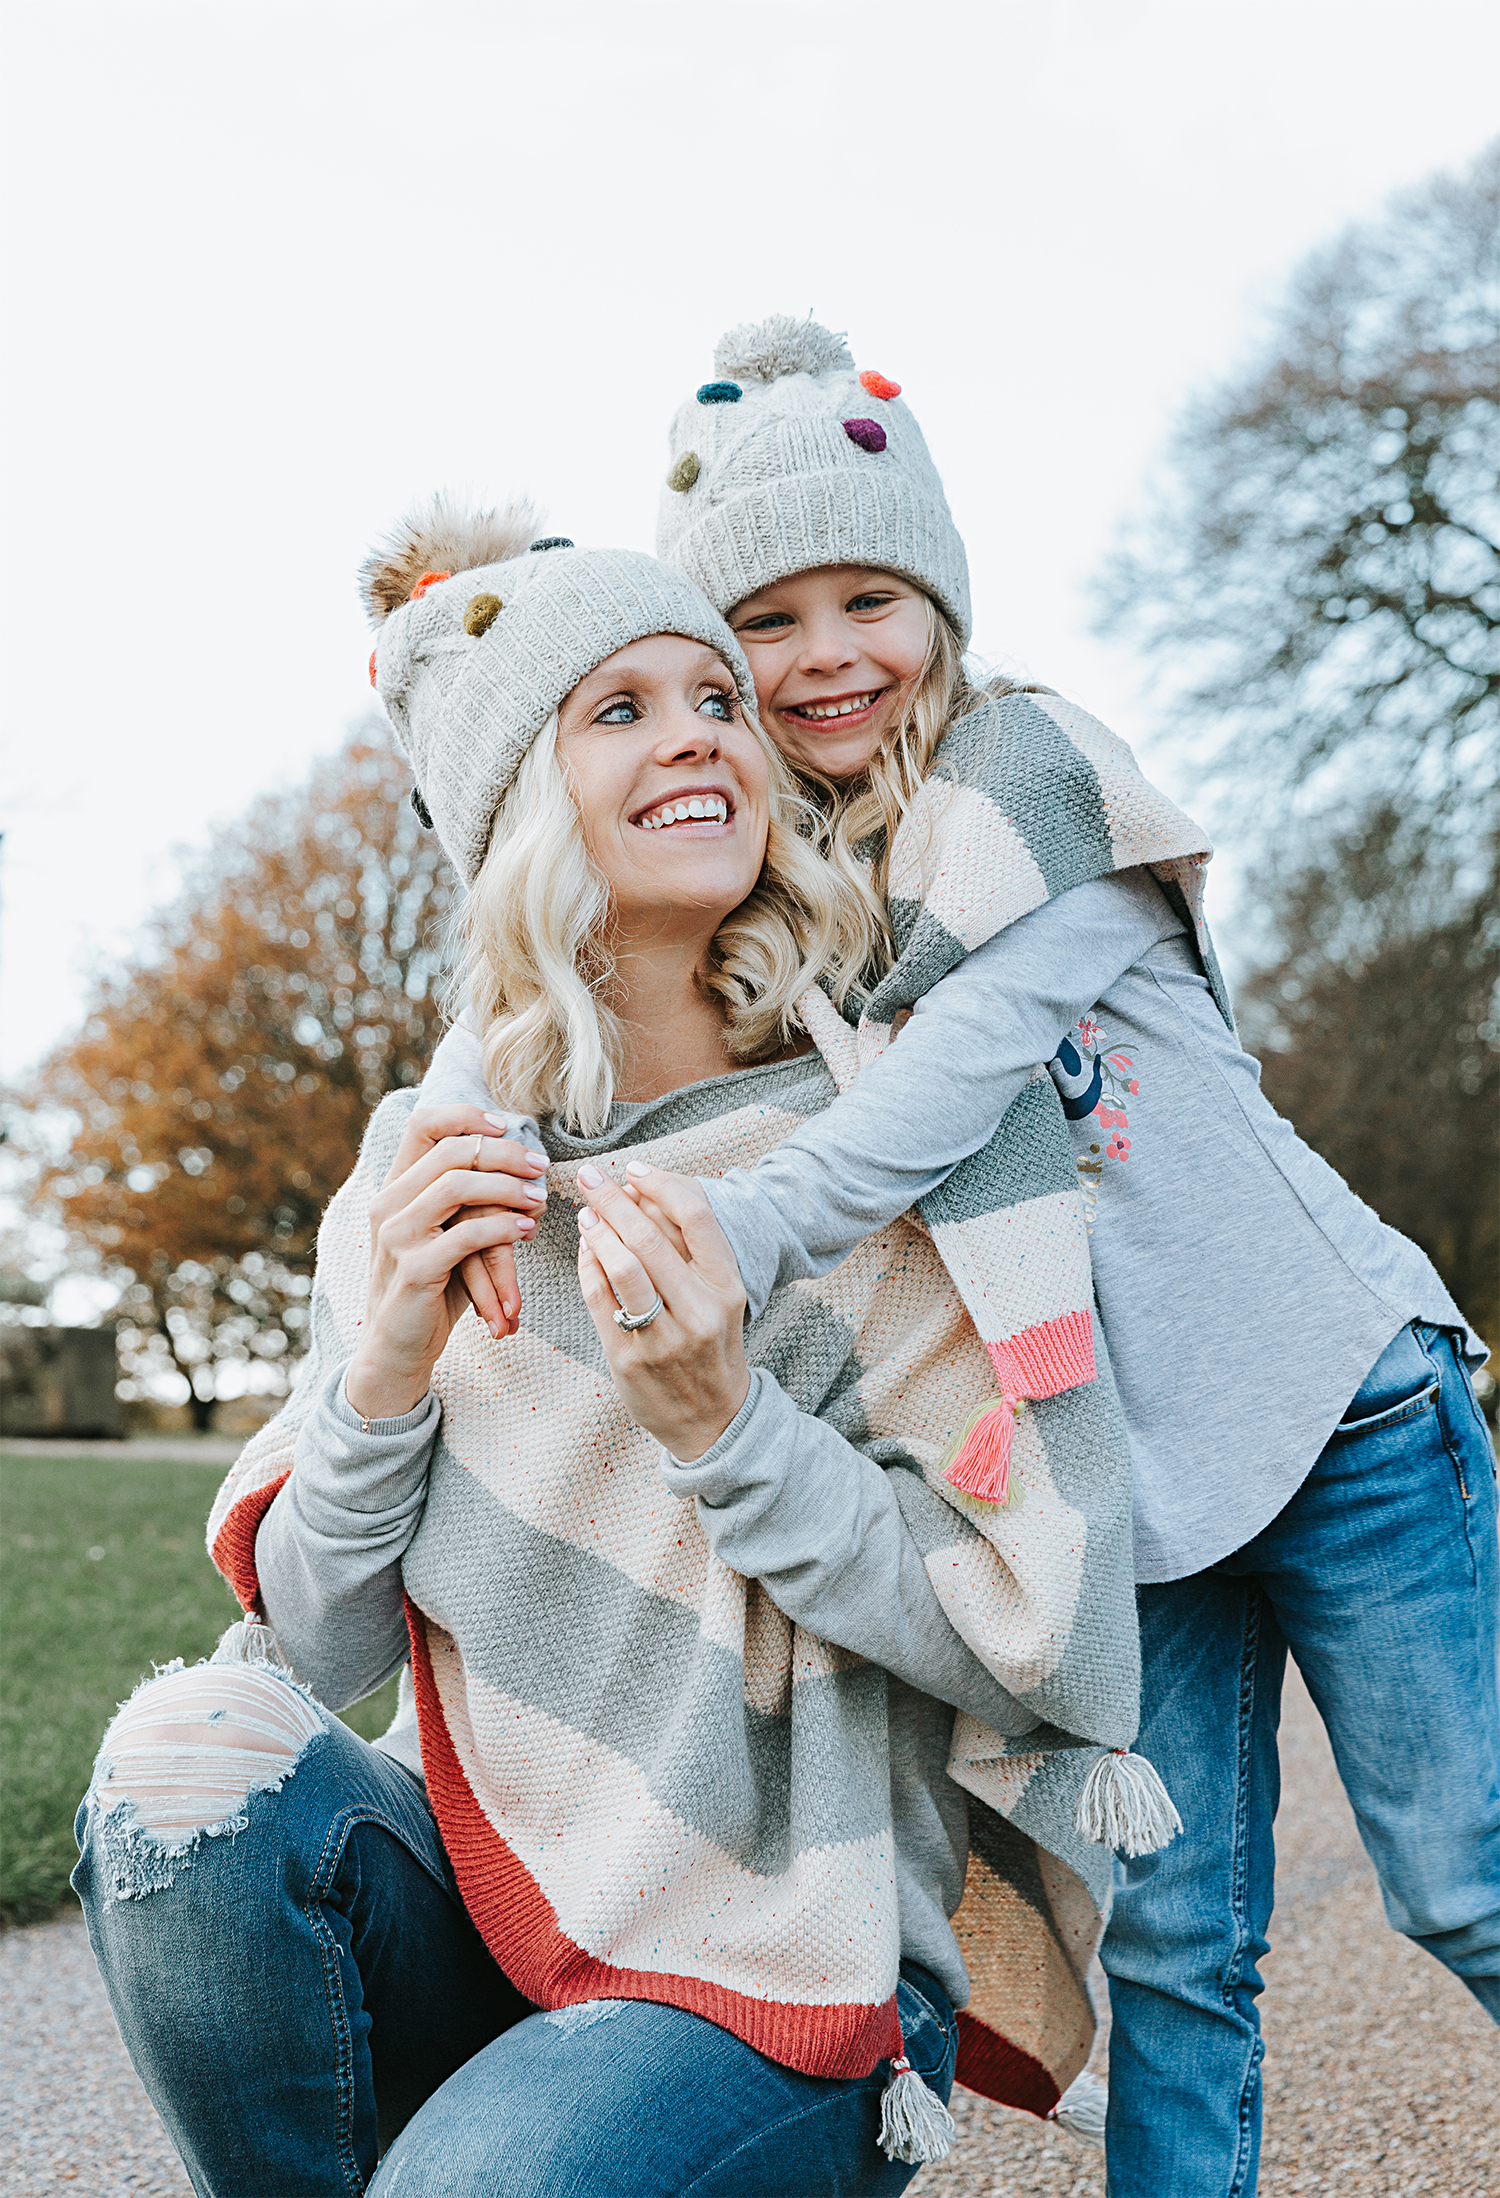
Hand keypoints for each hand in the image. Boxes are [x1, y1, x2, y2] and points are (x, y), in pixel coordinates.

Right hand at [344, 1106, 547, 1421]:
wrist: (397, 1347)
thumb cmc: (432, 1287)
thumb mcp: (445, 1233)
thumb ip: (465, 1200)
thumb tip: (521, 1163)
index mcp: (394, 1188)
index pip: (422, 1125)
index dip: (467, 1116)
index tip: (507, 1125)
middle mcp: (388, 1204)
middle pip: (451, 1150)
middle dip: (505, 1153)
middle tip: (541, 1165)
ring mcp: (396, 1236)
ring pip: (458, 1185)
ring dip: (509, 1188)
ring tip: (540, 1200)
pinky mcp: (414, 1269)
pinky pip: (467, 1234)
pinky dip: (504, 1227)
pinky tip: (527, 1230)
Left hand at [574, 1162, 750, 1461]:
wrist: (715, 1421)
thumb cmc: (713, 1346)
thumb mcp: (720, 1297)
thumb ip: (689, 1250)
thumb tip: (643, 1193)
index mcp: (728, 1287)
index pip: (696, 1217)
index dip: (661, 1184)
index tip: (635, 1169)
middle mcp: (699, 1310)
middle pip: (650, 1237)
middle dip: (614, 1199)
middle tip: (591, 1176)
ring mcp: (663, 1338)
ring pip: (622, 1267)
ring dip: (597, 1231)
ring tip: (585, 1212)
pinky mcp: (629, 1358)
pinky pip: (599, 1300)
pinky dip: (587, 1267)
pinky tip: (584, 1250)